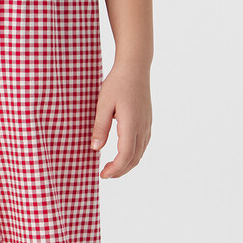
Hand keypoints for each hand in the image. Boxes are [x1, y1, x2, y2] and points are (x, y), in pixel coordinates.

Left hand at [90, 61, 151, 178]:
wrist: (135, 67)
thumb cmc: (117, 83)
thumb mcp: (103, 104)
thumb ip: (99, 127)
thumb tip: (95, 149)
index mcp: (131, 124)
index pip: (125, 155)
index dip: (115, 169)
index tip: (102, 175)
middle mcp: (142, 127)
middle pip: (134, 159)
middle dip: (120, 171)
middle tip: (105, 175)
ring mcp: (147, 125)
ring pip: (140, 153)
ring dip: (127, 165)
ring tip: (112, 168)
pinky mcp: (147, 122)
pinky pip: (143, 145)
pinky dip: (133, 155)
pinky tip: (123, 155)